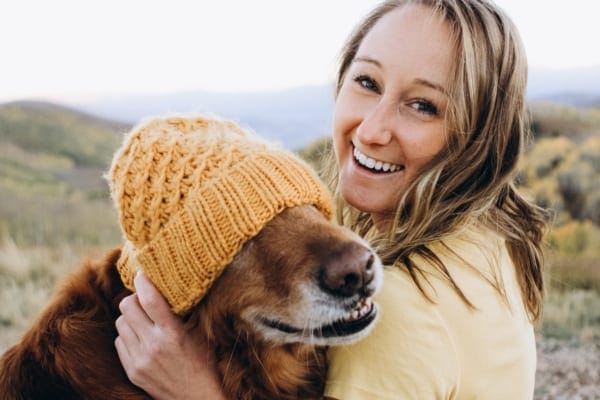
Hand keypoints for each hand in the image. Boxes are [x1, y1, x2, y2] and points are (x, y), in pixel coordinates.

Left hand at [115, 270, 225, 399]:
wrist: (198, 397)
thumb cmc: (205, 361)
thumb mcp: (199, 333)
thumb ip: (184, 311)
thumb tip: (172, 285)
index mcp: (173, 333)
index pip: (150, 299)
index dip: (143, 281)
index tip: (143, 274)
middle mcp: (153, 345)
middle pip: (127, 307)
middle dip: (134, 298)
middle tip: (144, 299)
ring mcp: (140, 360)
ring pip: (120, 323)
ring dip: (130, 317)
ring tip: (144, 320)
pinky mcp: (132, 371)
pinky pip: (119, 342)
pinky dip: (128, 336)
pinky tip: (142, 338)